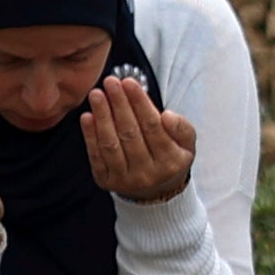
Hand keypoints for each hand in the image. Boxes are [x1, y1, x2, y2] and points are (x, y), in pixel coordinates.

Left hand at [83, 73, 198, 205]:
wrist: (155, 193)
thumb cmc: (170, 157)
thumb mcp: (186, 144)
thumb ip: (182, 128)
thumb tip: (167, 115)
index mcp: (170, 162)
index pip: (153, 127)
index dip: (139, 103)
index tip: (129, 82)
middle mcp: (148, 174)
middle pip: (130, 134)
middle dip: (119, 105)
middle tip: (110, 82)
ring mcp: (125, 180)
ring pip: (111, 144)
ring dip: (102, 117)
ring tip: (96, 94)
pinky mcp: (106, 181)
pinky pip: (96, 156)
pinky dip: (90, 135)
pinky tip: (87, 116)